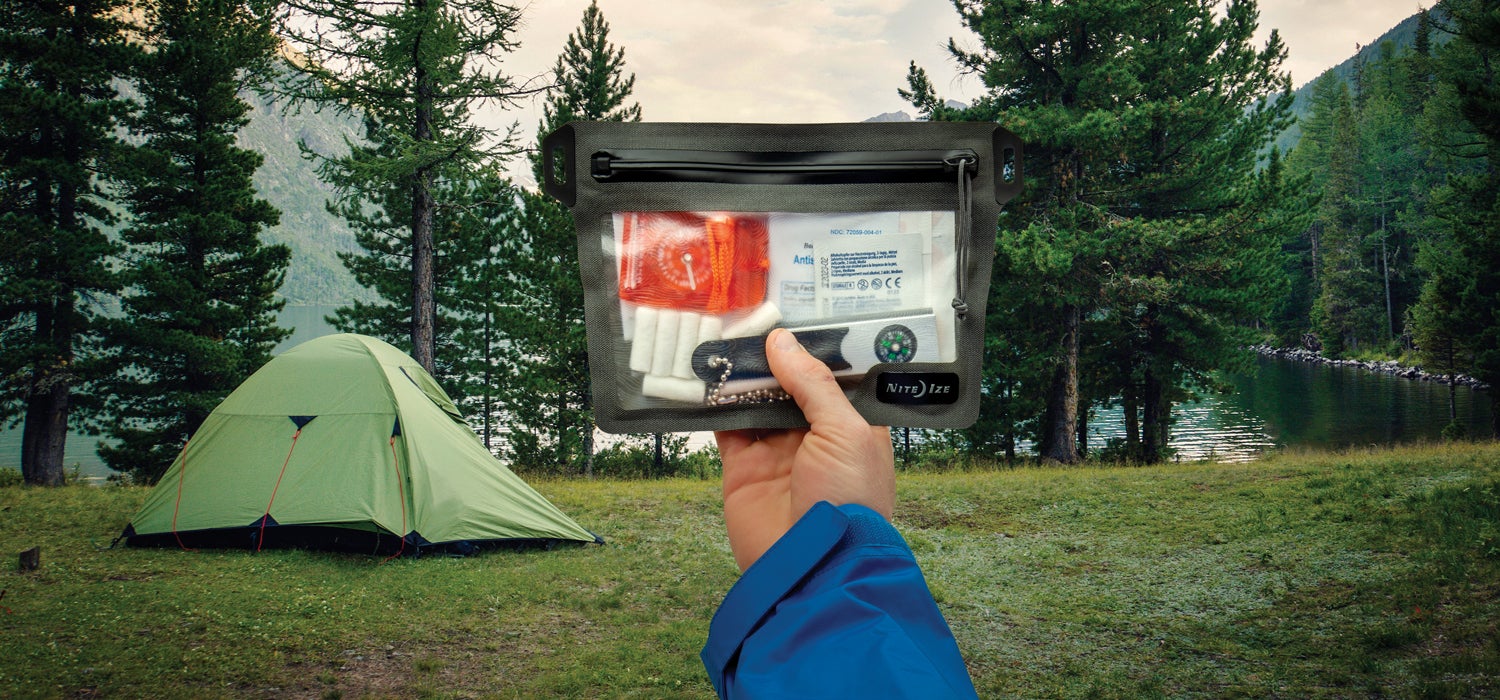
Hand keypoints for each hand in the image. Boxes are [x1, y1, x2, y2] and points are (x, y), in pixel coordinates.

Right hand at [715, 328, 895, 570]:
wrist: (812, 567)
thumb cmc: (848, 499)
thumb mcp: (845, 431)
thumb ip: (813, 384)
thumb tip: (781, 341)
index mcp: (853, 426)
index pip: (833, 377)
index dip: (812, 348)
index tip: (790, 313)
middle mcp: (816, 436)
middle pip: (789, 386)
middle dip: (771, 357)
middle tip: (746, 318)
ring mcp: (777, 453)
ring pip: (755, 402)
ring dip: (740, 376)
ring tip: (722, 338)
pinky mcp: (743, 470)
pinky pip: (726, 429)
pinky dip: (713, 405)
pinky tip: (704, 375)